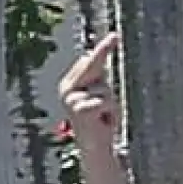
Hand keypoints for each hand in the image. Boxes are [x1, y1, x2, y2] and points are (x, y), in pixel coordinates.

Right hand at [58, 32, 121, 149]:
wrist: (95, 148)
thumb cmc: (99, 121)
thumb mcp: (99, 96)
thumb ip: (95, 77)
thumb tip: (91, 54)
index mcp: (69, 83)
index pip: (89, 61)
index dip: (104, 49)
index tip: (115, 35)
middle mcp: (67, 89)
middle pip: (93, 65)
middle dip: (104, 50)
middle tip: (115, 35)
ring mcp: (72, 100)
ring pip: (106, 90)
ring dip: (113, 104)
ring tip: (105, 117)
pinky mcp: (81, 110)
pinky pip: (106, 102)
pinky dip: (112, 113)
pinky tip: (105, 122)